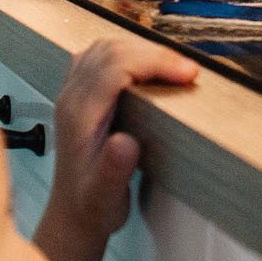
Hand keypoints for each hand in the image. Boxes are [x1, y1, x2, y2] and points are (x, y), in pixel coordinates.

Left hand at [36, 36, 197, 255]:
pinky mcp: (80, 94)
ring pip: (104, 48)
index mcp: (79, 116)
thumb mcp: (104, 197)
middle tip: (189, 71)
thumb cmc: (91, 205)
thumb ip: (114, 170)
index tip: (187, 74)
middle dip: (154, 53)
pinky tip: (147, 67)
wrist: (74, 213)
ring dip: (142, 49)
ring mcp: (73, 93)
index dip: (154, 62)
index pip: (115, 67)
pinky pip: (100, 57)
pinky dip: (128, 53)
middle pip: (111, 50)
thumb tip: (126, 142)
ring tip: (174, 67)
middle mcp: (72, 98)